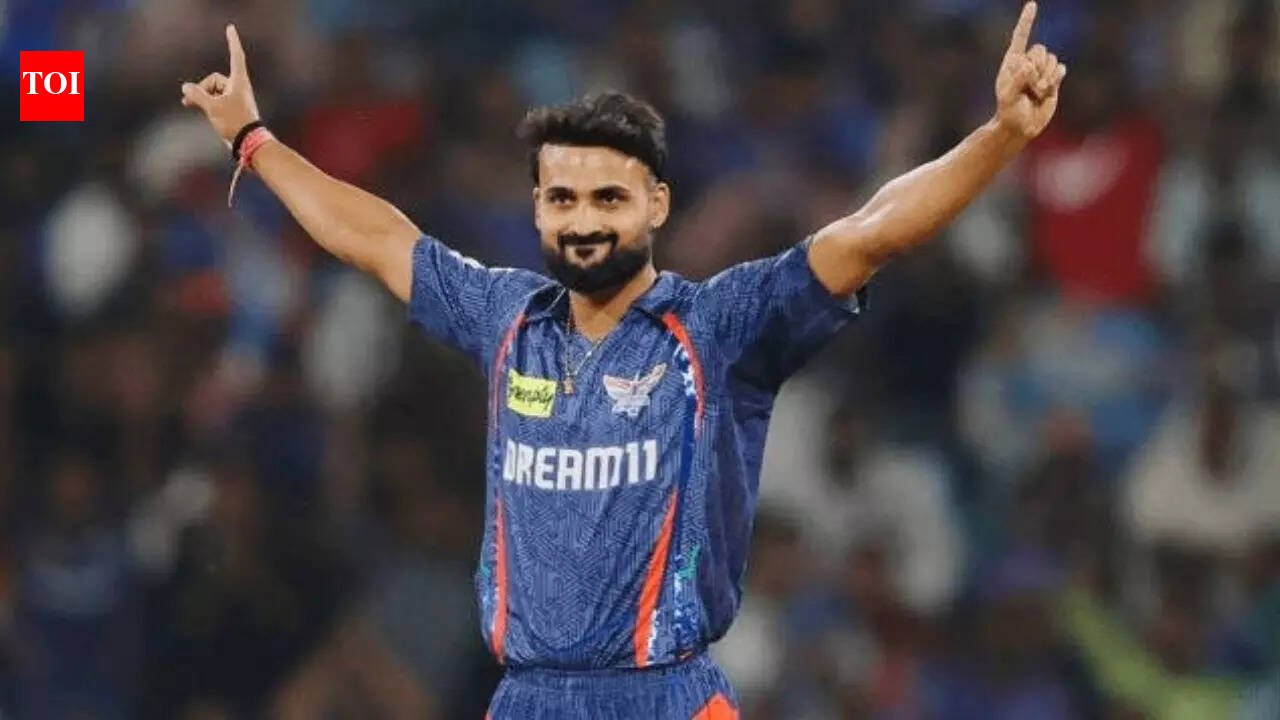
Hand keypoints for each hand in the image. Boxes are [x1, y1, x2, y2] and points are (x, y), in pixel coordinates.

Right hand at [180, 24, 260, 147]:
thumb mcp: (212, 107)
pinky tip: (192, 105)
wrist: (248, 143)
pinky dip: (204, 101)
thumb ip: (197, 95)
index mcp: (238, 81)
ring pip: (212, 90)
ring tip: (189, 104)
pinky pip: (214, 99)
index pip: (235, 55)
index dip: (232, 42)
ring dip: (201, 96)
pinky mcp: (231, 108)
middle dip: (201, 88)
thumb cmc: (234, 122)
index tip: (230, 28)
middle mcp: (238, 87)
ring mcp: (234, 98)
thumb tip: (185, 87)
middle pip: (214, 79)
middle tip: (189, 100)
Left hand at [994, 2, 1066, 140]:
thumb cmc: (1009, 112)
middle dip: (1038, 67)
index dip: (1027, 21)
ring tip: (1037, 92)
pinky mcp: (1053, 79)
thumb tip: (1027, 65)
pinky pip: (1060, 69)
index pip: (1020, 37)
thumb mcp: (1009, 97)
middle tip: (1031, 86)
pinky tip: (1047, 89)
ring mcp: (1040, 71)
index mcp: (1012, 62)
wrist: (1021, 126)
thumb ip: (1017, 80)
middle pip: (1040, 50)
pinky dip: (1056, 78)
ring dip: (1047, 76)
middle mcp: (1027, 63)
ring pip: (1051, 60)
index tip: (1032, 4)